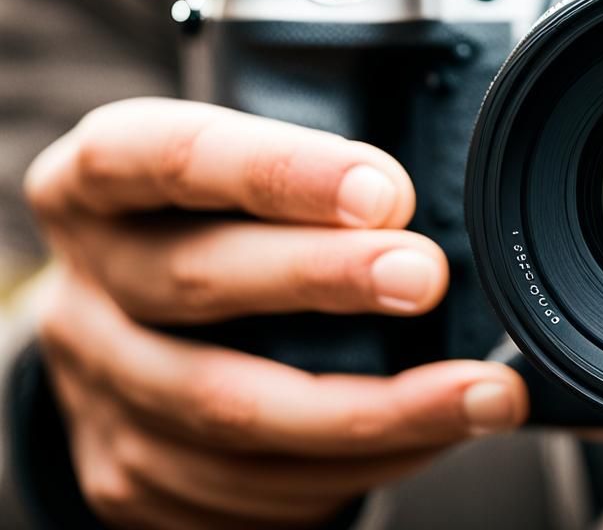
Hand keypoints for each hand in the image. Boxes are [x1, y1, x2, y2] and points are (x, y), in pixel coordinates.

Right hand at [25, 98, 527, 528]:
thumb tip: (433, 195)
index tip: (385, 191)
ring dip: (375, 408)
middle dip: (324, 280)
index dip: (277, 171)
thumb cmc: (210, 231)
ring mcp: (98, 391)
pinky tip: (430, 437)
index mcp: (98, 184)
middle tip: (427, 277)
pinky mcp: (130, 475)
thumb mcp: (232, 176)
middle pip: (195, 280)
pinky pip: (252, 486)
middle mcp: (85, 287)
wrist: (130, 341)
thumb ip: (311, 172)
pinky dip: (358, 463)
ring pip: (231, 410)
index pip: (171, 155)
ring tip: (479, 393)